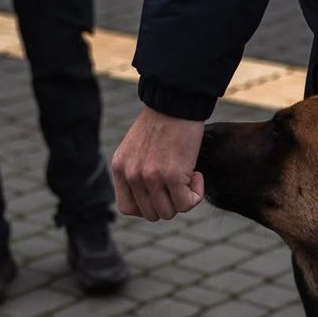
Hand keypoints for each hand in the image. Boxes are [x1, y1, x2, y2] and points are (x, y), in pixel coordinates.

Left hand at [112, 106, 205, 220]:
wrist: (177, 102)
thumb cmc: (163, 122)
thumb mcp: (137, 148)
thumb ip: (137, 171)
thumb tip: (153, 199)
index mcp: (120, 168)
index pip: (127, 208)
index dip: (146, 207)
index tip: (160, 192)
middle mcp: (132, 175)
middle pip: (151, 214)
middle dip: (169, 203)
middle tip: (178, 183)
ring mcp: (151, 177)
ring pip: (169, 212)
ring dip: (183, 199)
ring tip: (188, 176)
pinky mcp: (172, 176)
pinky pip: (187, 203)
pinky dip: (196, 194)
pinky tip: (197, 174)